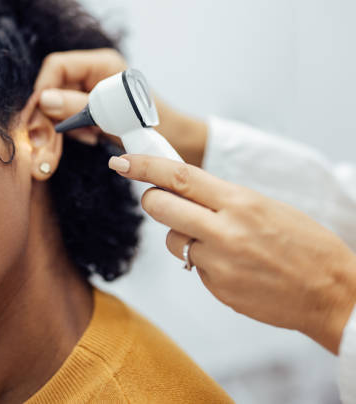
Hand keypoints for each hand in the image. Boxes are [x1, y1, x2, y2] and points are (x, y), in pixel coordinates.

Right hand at [34, 48, 207, 164]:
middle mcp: (95, 72)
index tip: (37, 118)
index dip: (43, 90)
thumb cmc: (157, 125)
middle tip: (45, 148)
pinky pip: (71, 116)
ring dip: (62, 128)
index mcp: (102, 63)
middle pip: (54, 87)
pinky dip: (74, 131)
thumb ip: (79, 106)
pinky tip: (92, 140)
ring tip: (87, 140)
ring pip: (58, 104)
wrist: (179, 141)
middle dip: (47, 117)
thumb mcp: (116, 118)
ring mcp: (93, 89)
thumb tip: (44, 99)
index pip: (57, 66)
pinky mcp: (94, 106)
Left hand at [108, 153, 355, 353]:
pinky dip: (204, 261)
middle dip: (151, 200)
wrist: (330, 290)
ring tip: (218, 240)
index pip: (178, 176)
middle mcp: (225, 230)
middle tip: (156, 199)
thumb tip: (182, 191)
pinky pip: (195, 267)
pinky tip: (233, 264)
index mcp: (238, 201)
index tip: (121, 162)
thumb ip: (221, 198)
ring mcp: (220, 263)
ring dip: (183, 235)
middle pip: (161, 207)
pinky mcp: (219, 289)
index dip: (144, 166)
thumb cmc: (303, 243)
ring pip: (174, 241)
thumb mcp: (263, 205)